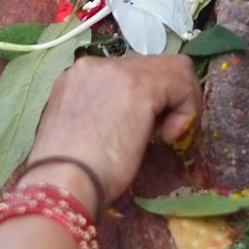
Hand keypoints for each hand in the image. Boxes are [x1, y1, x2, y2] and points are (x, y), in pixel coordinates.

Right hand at [22, 55, 200, 206]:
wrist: (61, 182)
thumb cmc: (67, 174)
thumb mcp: (83, 135)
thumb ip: (103, 117)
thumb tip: (131, 121)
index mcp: (75, 79)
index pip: (126, 74)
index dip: (146, 100)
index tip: (146, 132)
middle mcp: (93, 66)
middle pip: (150, 66)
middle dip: (165, 99)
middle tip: (161, 135)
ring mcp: (116, 71)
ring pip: (172, 68)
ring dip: (180, 102)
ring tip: (167, 136)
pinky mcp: (140, 85)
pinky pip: (181, 81)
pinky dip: (187, 108)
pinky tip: (170, 136)